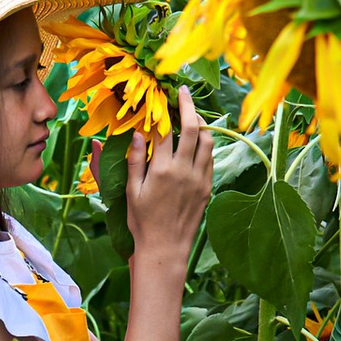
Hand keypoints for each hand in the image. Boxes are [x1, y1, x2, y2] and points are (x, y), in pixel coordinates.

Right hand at [126, 85, 211, 267]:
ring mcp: (199, 178)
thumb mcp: (130, 191)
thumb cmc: (142, 222)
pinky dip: (205, 144)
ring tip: (192, 115)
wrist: (165, 248)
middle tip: (183, 92)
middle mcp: (183, 170)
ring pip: (208, 141)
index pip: (165, 129)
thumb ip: (133, 160)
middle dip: (189, 105)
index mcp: (161, 169)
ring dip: (201, 124)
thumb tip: (133, 133)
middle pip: (193, 127)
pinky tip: (198, 141)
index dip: (163, 110)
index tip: (160, 97)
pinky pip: (211, 158)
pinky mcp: (208, 187)